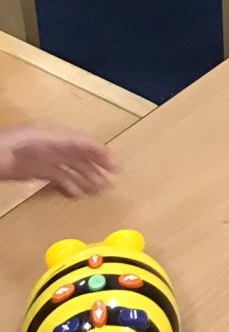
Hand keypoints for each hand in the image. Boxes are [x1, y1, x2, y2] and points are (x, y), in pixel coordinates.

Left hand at [0, 126, 115, 195]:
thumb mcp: (27, 146)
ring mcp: (42, 158)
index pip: (82, 142)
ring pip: (70, 166)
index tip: (114, 166)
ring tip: (99, 189)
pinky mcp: (34, 170)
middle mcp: (50, 146)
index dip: (99, 152)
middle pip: (79, 154)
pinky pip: (57, 175)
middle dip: (97, 166)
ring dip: (86, 176)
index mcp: (50, 138)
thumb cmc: (2, 150)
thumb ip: (50, 147)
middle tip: (113, 180)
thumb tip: (79, 149)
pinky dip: (69, 184)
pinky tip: (76, 194)